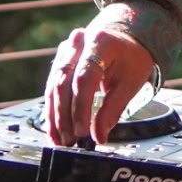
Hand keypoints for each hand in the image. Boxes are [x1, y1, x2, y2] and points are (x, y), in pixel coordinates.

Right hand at [44, 23, 154, 145]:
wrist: (124, 40)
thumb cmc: (131, 59)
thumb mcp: (130, 82)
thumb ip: (113, 109)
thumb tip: (99, 136)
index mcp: (100, 43)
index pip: (84, 79)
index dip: (80, 109)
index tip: (82, 133)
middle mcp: (77, 44)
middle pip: (63, 83)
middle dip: (64, 116)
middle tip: (69, 141)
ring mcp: (65, 51)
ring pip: (53, 87)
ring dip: (54, 117)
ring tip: (59, 140)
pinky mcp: (58, 62)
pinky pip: (51, 88)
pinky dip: (52, 111)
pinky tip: (54, 130)